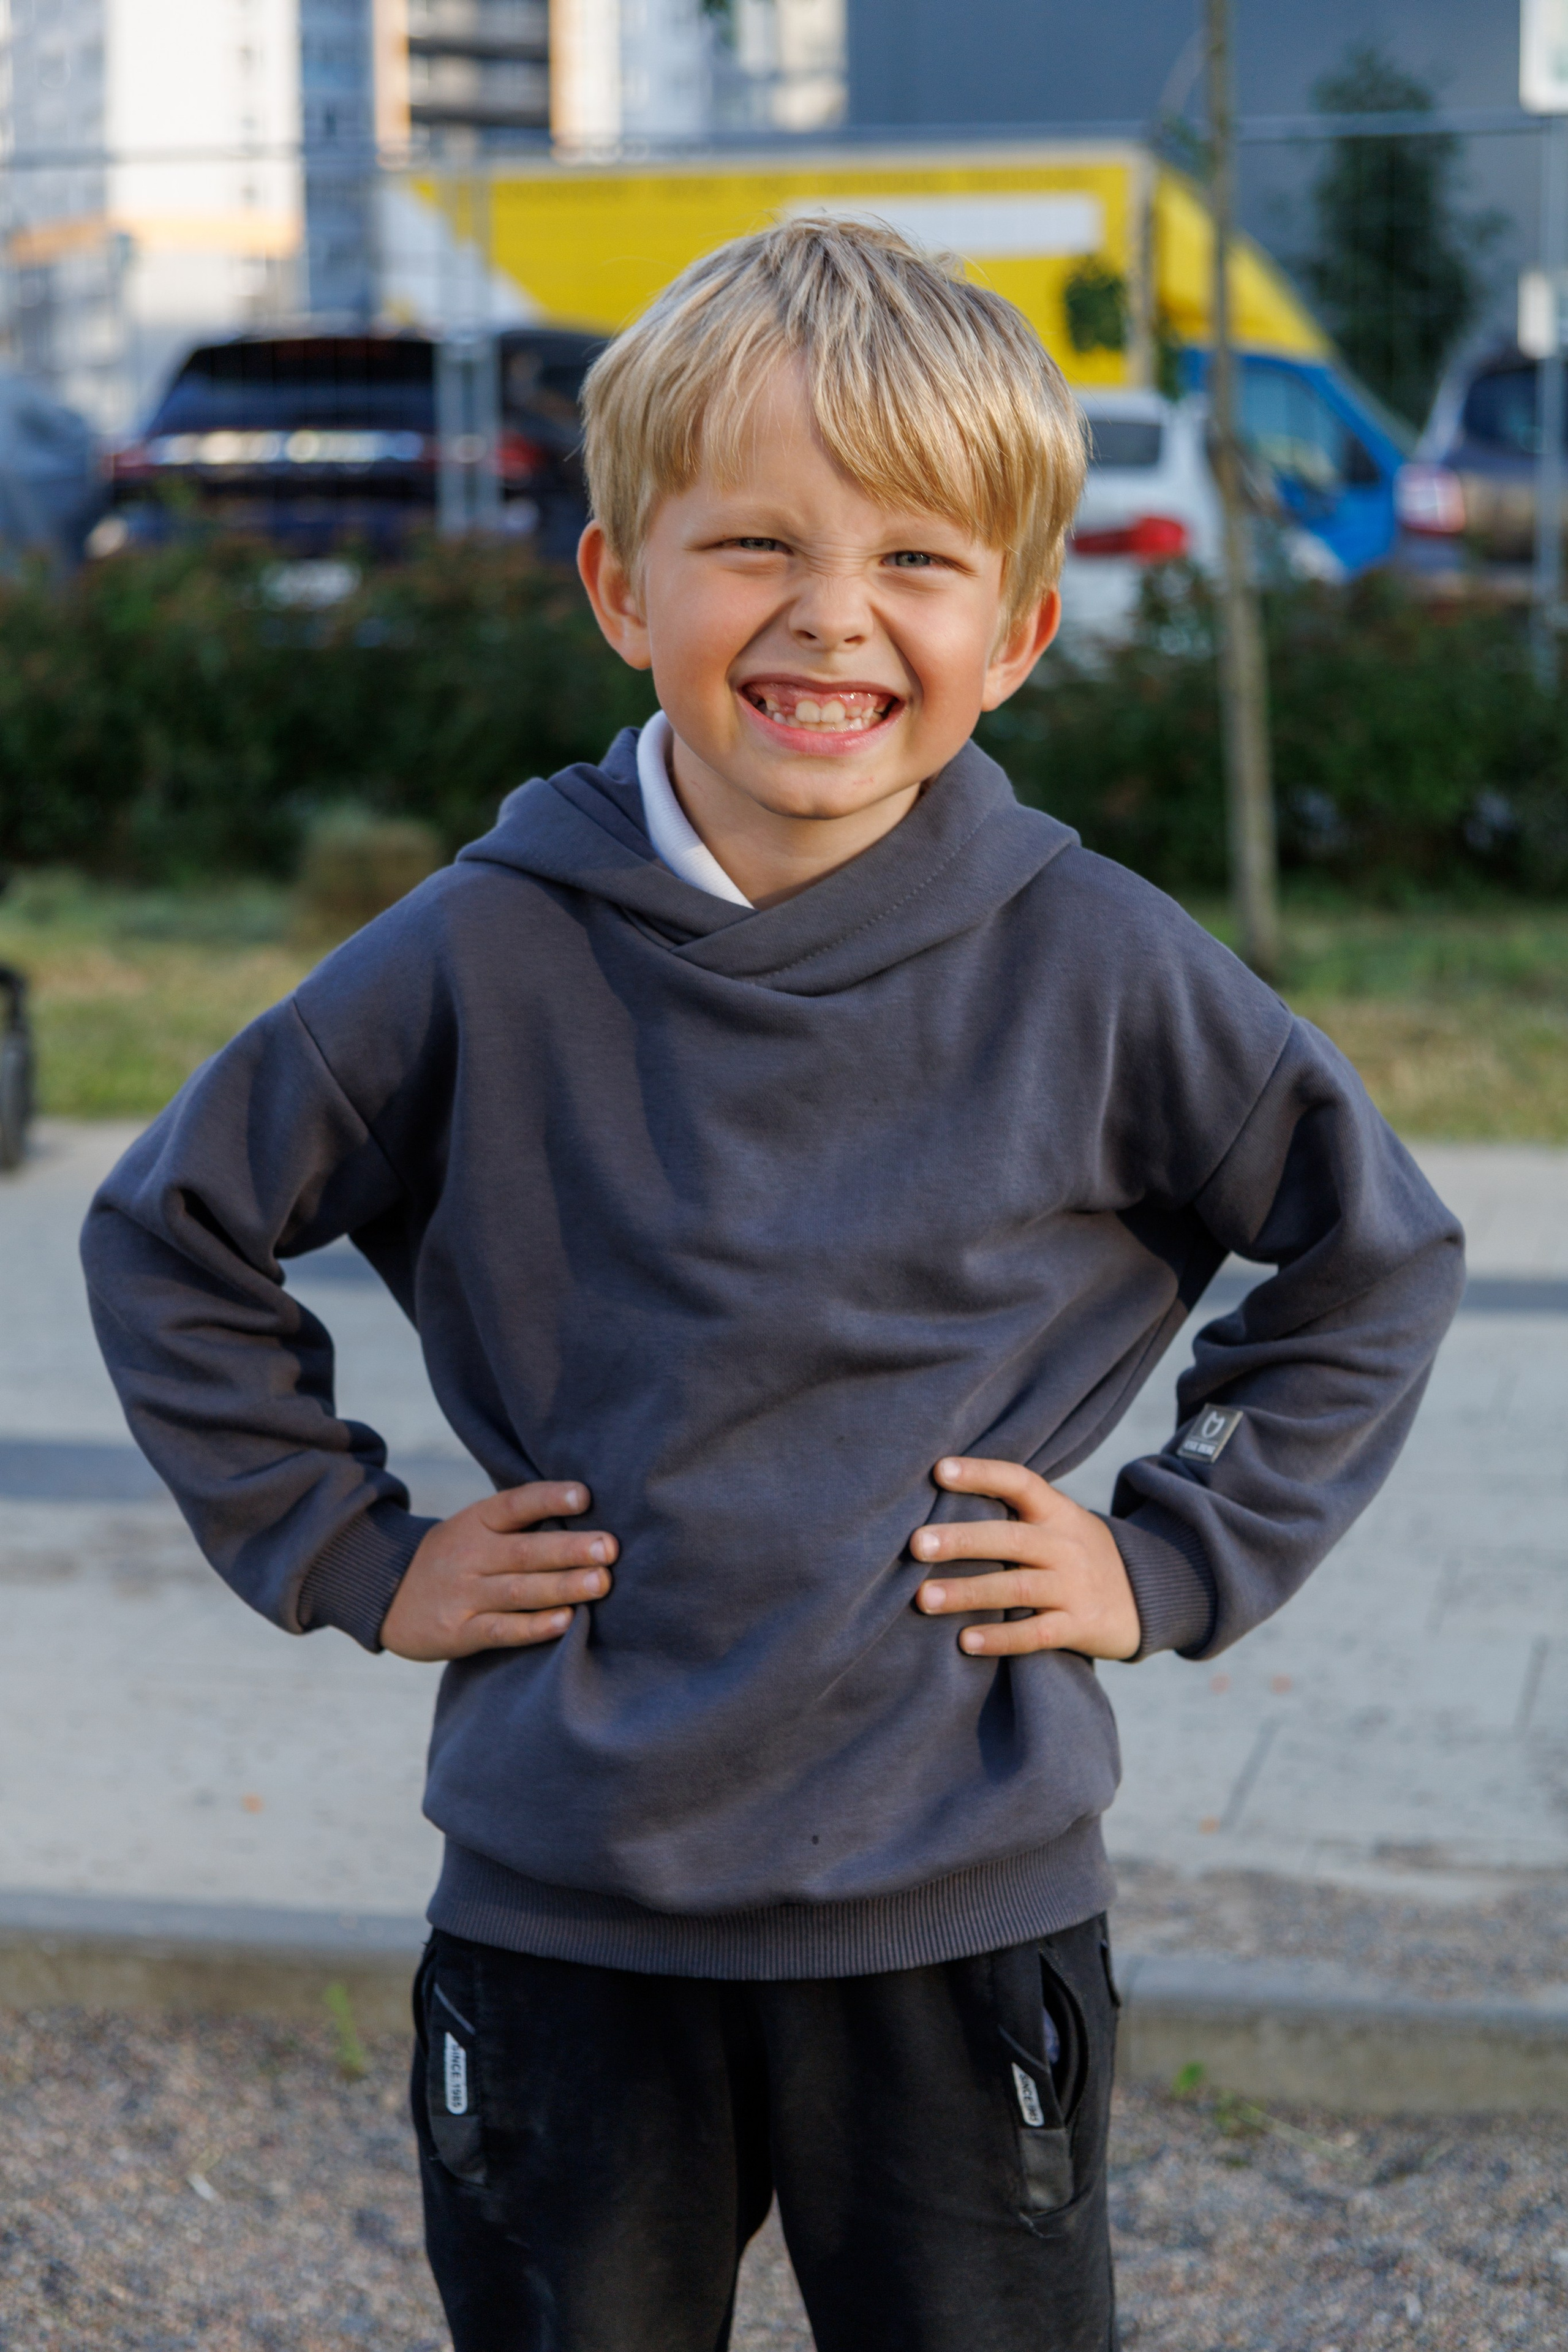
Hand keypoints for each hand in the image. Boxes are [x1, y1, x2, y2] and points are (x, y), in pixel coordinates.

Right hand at [381, 1480, 616, 1661]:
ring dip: (563, 1586)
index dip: (549, 1498)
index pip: (516, 1504)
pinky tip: (565, 1621)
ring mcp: (463, 1594)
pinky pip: (500, 1629)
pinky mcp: (458, 1631)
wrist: (386, 1594)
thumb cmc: (455, 1557)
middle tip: (610, 1548)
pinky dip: (533, 1627)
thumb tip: (590, 1514)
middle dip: (570, 1549)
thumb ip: (521, 1523)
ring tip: (601, 1582)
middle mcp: (471, 1555)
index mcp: (477, 1521)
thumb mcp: (475, 1528)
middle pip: (525, 1550)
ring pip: (519, 1590)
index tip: (585, 1496)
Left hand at [911, 1456, 1140, 1660]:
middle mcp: (1067, 1546)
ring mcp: (1075, 1587)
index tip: (938, 1471)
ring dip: (968, 1592)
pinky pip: (1037, 1633)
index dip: (981, 1474)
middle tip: (915, 1544)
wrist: (1148, 1597)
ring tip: (924, 1598)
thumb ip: (1016, 1515)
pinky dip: (1001, 1638)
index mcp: (1058, 1512)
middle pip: (1011, 1538)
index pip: (1021, 1482)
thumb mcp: (1059, 1524)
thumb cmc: (1077, 1555)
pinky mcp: (1080, 1626)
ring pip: (1017, 1587)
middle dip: (961, 1540)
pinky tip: (965, 1642)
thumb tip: (939, 1505)